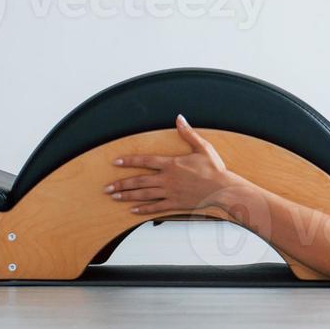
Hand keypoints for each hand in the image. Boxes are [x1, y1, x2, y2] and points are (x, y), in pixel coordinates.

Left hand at [101, 115, 237, 214]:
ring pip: (143, 194)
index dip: (128, 161)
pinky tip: (133, 210)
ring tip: (115, 197)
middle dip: (121, 184)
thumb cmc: (214, 169)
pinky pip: (155, 207)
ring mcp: (169, 193)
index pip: (144, 161)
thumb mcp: (202, 147)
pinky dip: (143, 209)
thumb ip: (188, 133)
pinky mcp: (174, 204)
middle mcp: (167, 179)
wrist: (222, 189)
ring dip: (127, 195)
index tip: (116, 162)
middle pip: (139, 181)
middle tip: (107, 187)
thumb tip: (180, 118)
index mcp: (171, 164)